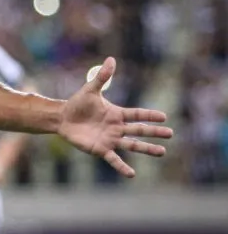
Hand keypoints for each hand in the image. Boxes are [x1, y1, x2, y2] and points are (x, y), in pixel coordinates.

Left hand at [57, 57, 172, 177]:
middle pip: (139, 130)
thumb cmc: (77, 103)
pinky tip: (132, 174)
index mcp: (117, 114)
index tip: (164, 116)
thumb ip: (102, 77)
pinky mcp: (101, 149)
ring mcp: (110, 139)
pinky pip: (114, 159)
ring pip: (132, 145)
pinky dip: (122, 166)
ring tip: (162, 152)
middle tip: (170, 134)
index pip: (137, 114)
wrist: (63, 118)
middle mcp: (117, 128)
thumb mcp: (90, 90)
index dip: (149, 115)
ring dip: (146, 149)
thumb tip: (111, 59)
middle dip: (154, 132)